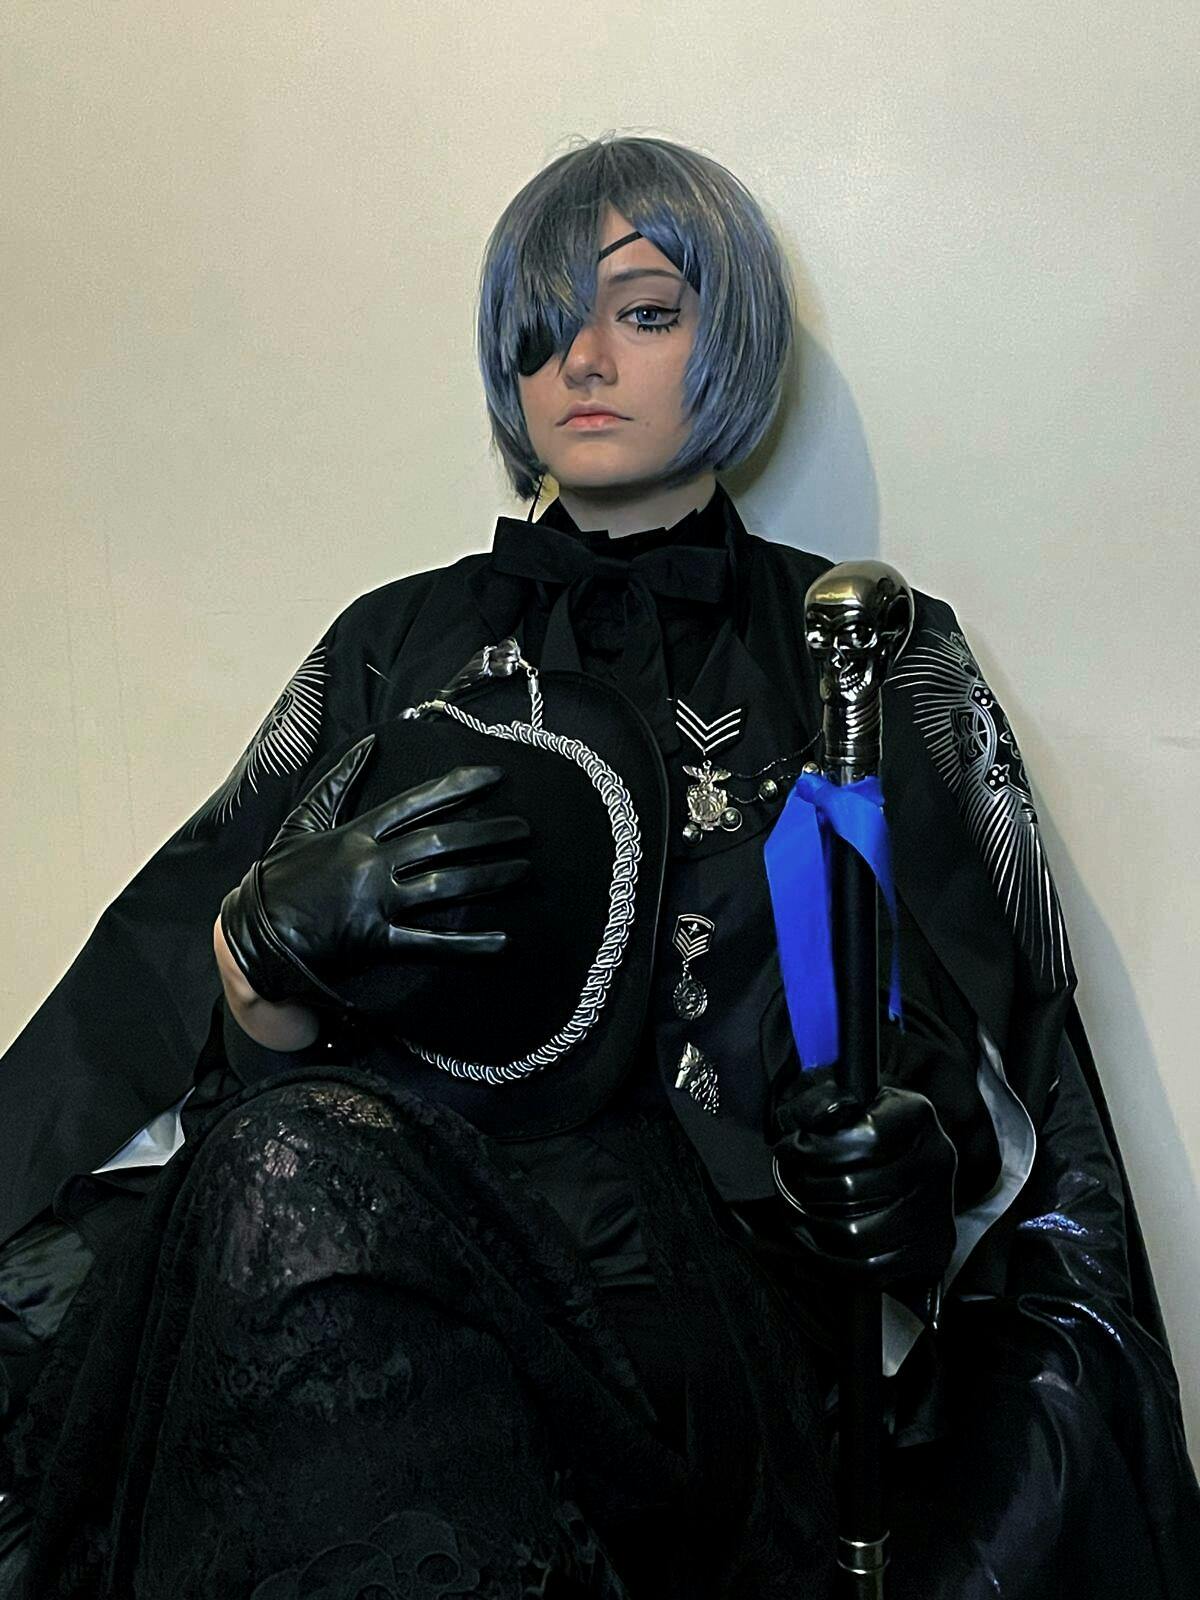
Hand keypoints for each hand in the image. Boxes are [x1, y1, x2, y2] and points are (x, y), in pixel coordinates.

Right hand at [220, 736, 529, 1008]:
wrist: (249, 937)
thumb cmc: (278, 878)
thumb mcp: (304, 822)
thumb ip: (338, 782)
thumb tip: (368, 745)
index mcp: (356, 833)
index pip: (417, 803)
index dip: (459, 788)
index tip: (495, 778)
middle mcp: (371, 863)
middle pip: (441, 842)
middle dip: (487, 834)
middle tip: (525, 829)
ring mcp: (374, 903)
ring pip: (443, 886)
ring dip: (488, 877)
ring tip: (523, 869)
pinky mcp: (374, 941)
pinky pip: (430, 944)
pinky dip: (468, 945)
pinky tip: (502, 942)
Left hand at [770, 1072, 957, 1289]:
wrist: (913, 1161)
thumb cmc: (871, 1128)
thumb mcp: (850, 1100)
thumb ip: (819, 1104)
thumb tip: (798, 1123)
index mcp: (915, 1115)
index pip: (864, 1139)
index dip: (816, 1148)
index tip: (788, 1150)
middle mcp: (935, 1160)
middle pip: (853, 1189)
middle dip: (806, 1188)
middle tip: (788, 1183)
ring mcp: (937, 1210)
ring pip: (856, 1234)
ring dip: (812, 1226)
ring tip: (796, 1211)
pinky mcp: (931, 1251)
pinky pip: (869, 1268)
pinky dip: (831, 1260)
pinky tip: (815, 1240)